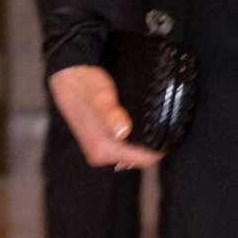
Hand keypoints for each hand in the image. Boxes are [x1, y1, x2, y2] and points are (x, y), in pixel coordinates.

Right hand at [48, 65, 162, 170]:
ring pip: (131, 153)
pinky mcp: (100, 144)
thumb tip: (122, 131)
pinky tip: (137, 125)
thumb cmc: (85, 84)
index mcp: (102, 148)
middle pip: (138, 158)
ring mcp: (99, 151)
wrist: (68, 78)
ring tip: (151, 124)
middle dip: (150, 146)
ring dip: (141, 142)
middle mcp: (99, 155)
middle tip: (162, 127)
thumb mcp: (101, 94)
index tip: (170, 136)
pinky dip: (133, 140)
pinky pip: (124, 148)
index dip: (158, 150)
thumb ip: (111, 113)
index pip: (143, 160)